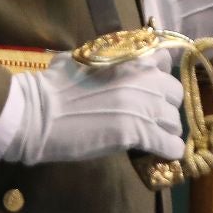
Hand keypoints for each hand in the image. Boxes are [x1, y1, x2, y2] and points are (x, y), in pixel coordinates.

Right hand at [0, 49, 185, 165]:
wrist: (37, 112)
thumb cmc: (52, 85)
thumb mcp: (83, 58)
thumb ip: (107, 59)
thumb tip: (110, 62)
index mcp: (130, 58)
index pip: (165, 62)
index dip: (160, 77)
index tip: (151, 88)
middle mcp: (144, 79)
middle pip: (175, 94)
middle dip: (165, 106)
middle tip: (150, 117)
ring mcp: (144, 106)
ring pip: (174, 121)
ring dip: (166, 129)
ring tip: (154, 138)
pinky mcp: (139, 134)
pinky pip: (169, 145)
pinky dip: (168, 150)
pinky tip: (162, 154)